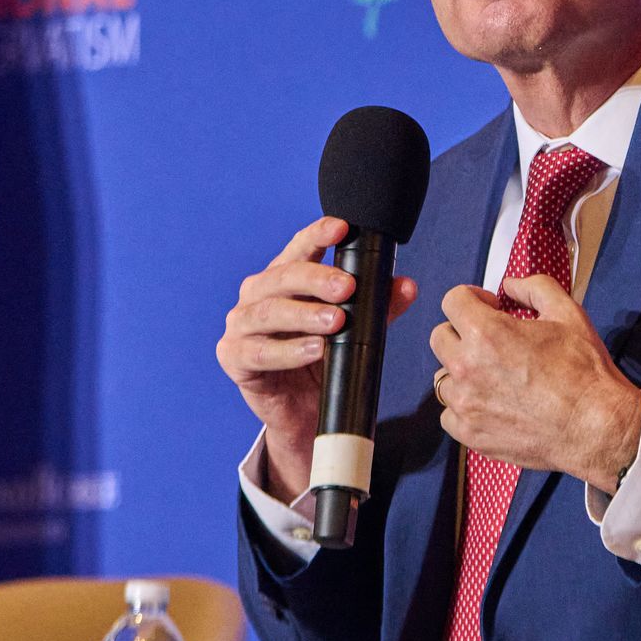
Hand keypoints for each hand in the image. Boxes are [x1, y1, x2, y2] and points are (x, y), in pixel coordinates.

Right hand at [216, 215, 418, 501]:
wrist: (304, 412)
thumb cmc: (325, 360)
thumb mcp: (355, 330)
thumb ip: (378, 307)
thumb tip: (407, 285)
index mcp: (284, 279)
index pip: (300, 249)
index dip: (317, 236)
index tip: (342, 228)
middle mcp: (258, 295)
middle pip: (283, 277)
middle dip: (316, 278)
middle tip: (347, 287)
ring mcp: (241, 325)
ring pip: (268, 312)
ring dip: (304, 315)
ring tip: (336, 322)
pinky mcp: (234, 357)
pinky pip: (258, 352)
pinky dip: (288, 351)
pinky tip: (314, 350)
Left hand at [429, 275, 640, 492]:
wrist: (596, 426)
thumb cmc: (584, 371)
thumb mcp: (567, 313)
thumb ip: (534, 287)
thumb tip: (510, 285)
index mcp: (487, 333)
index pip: (452, 301)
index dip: (473, 298)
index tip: (490, 308)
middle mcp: (467, 367)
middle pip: (439, 337)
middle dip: (462, 332)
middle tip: (491, 341)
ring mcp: (466, 404)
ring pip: (443, 378)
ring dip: (461, 372)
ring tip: (492, 376)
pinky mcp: (470, 434)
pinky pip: (449, 415)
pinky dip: (465, 408)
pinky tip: (492, 404)